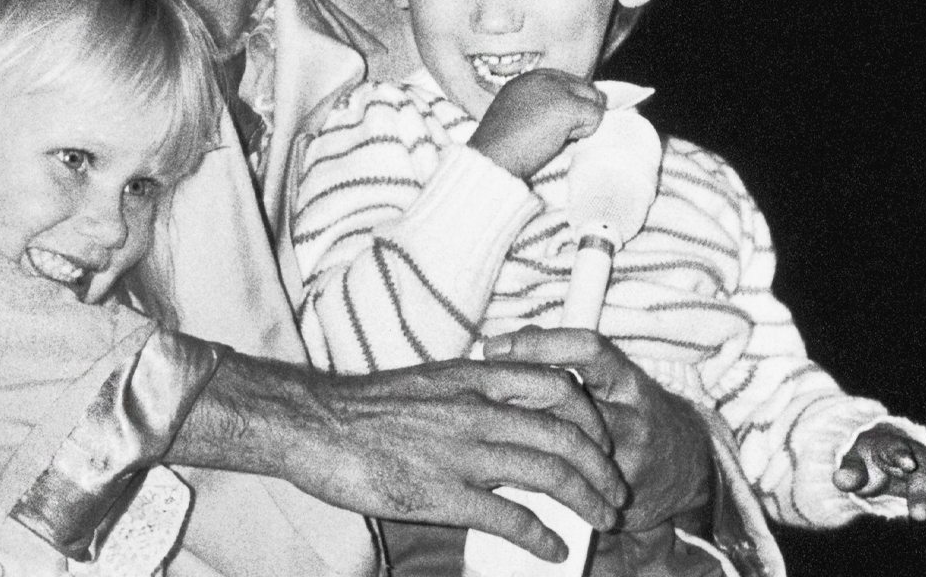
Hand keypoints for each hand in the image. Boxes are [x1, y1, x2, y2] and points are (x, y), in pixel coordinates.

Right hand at [171, 351, 623, 562]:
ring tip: (600, 520)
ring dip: (586, 501)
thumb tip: (503, 414)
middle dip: (602, 467)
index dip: (591, 415)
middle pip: (567, 435)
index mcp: (473, 378)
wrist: (312, 425)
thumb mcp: (427, 382)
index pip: (557, 385)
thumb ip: (470, 394)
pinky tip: (554, 548)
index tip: (601, 438)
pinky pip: (512, 516)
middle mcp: (477, 410)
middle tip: (613, 490)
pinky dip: (543, 535)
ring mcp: (462, 453)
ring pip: (551, 474)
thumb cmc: (363, 408)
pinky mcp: (443, 494)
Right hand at [467, 70, 604, 179]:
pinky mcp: (568, 106)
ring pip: (593, 99)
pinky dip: (586, 132)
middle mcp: (543, 77)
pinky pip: (596, 116)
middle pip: (584, 88)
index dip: (569, 105)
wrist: (492, 157)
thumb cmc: (501, 147)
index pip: (568, 82)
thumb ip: (540, 106)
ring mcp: (556, 89)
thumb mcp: (517, 115)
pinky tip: (563, 140)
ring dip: (582, 122)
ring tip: (557, 136)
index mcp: (528, 78)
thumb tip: (573, 115)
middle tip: (556, 134)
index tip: (554, 125)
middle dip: (579, 112)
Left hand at [483, 328, 715, 532]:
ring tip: (482, 434)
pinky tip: (499, 474)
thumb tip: (516, 337)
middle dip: (518, 402)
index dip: (540, 344)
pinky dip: (531, 479)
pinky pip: (566, 488)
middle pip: (570, 404)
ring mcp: (624, 463)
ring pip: (563, 451)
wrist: (689, 468)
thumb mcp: (613, 380)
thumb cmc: (636, 412)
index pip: (588, 350)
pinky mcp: (614, 499)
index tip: (494, 347)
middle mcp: (630, 418)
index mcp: (626, 381)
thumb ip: (570, 360)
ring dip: (519, 442)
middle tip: (474, 397)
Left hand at [835, 424, 925, 541]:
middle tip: (918, 518)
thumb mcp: (853, 464)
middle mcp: (919, 457)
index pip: (898, 449)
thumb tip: (841, 480)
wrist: (884, 455)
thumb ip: (849, 472)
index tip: (908, 465)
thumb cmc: (867, 460)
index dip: (902, 455)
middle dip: (922, 493)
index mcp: (893, 447)